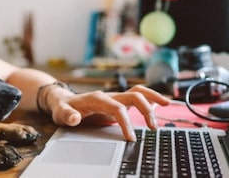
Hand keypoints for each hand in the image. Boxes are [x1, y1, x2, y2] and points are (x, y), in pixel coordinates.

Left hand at [47, 85, 170, 140]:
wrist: (63, 101)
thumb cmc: (63, 108)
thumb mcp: (60, 113)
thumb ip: (67, 115)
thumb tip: (74, 118)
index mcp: (97, 98)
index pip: (117, 108)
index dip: (126, 122)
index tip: (131, 138)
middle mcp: (109, 95)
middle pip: (133, 95)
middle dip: (146, 109)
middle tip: (153, 128)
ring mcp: (114, 97)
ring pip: (138, 91)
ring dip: (153, 97)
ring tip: (168, 105)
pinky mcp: (118, 101)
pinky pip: (136, 96)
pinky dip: (150, 98)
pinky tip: (160, 103)